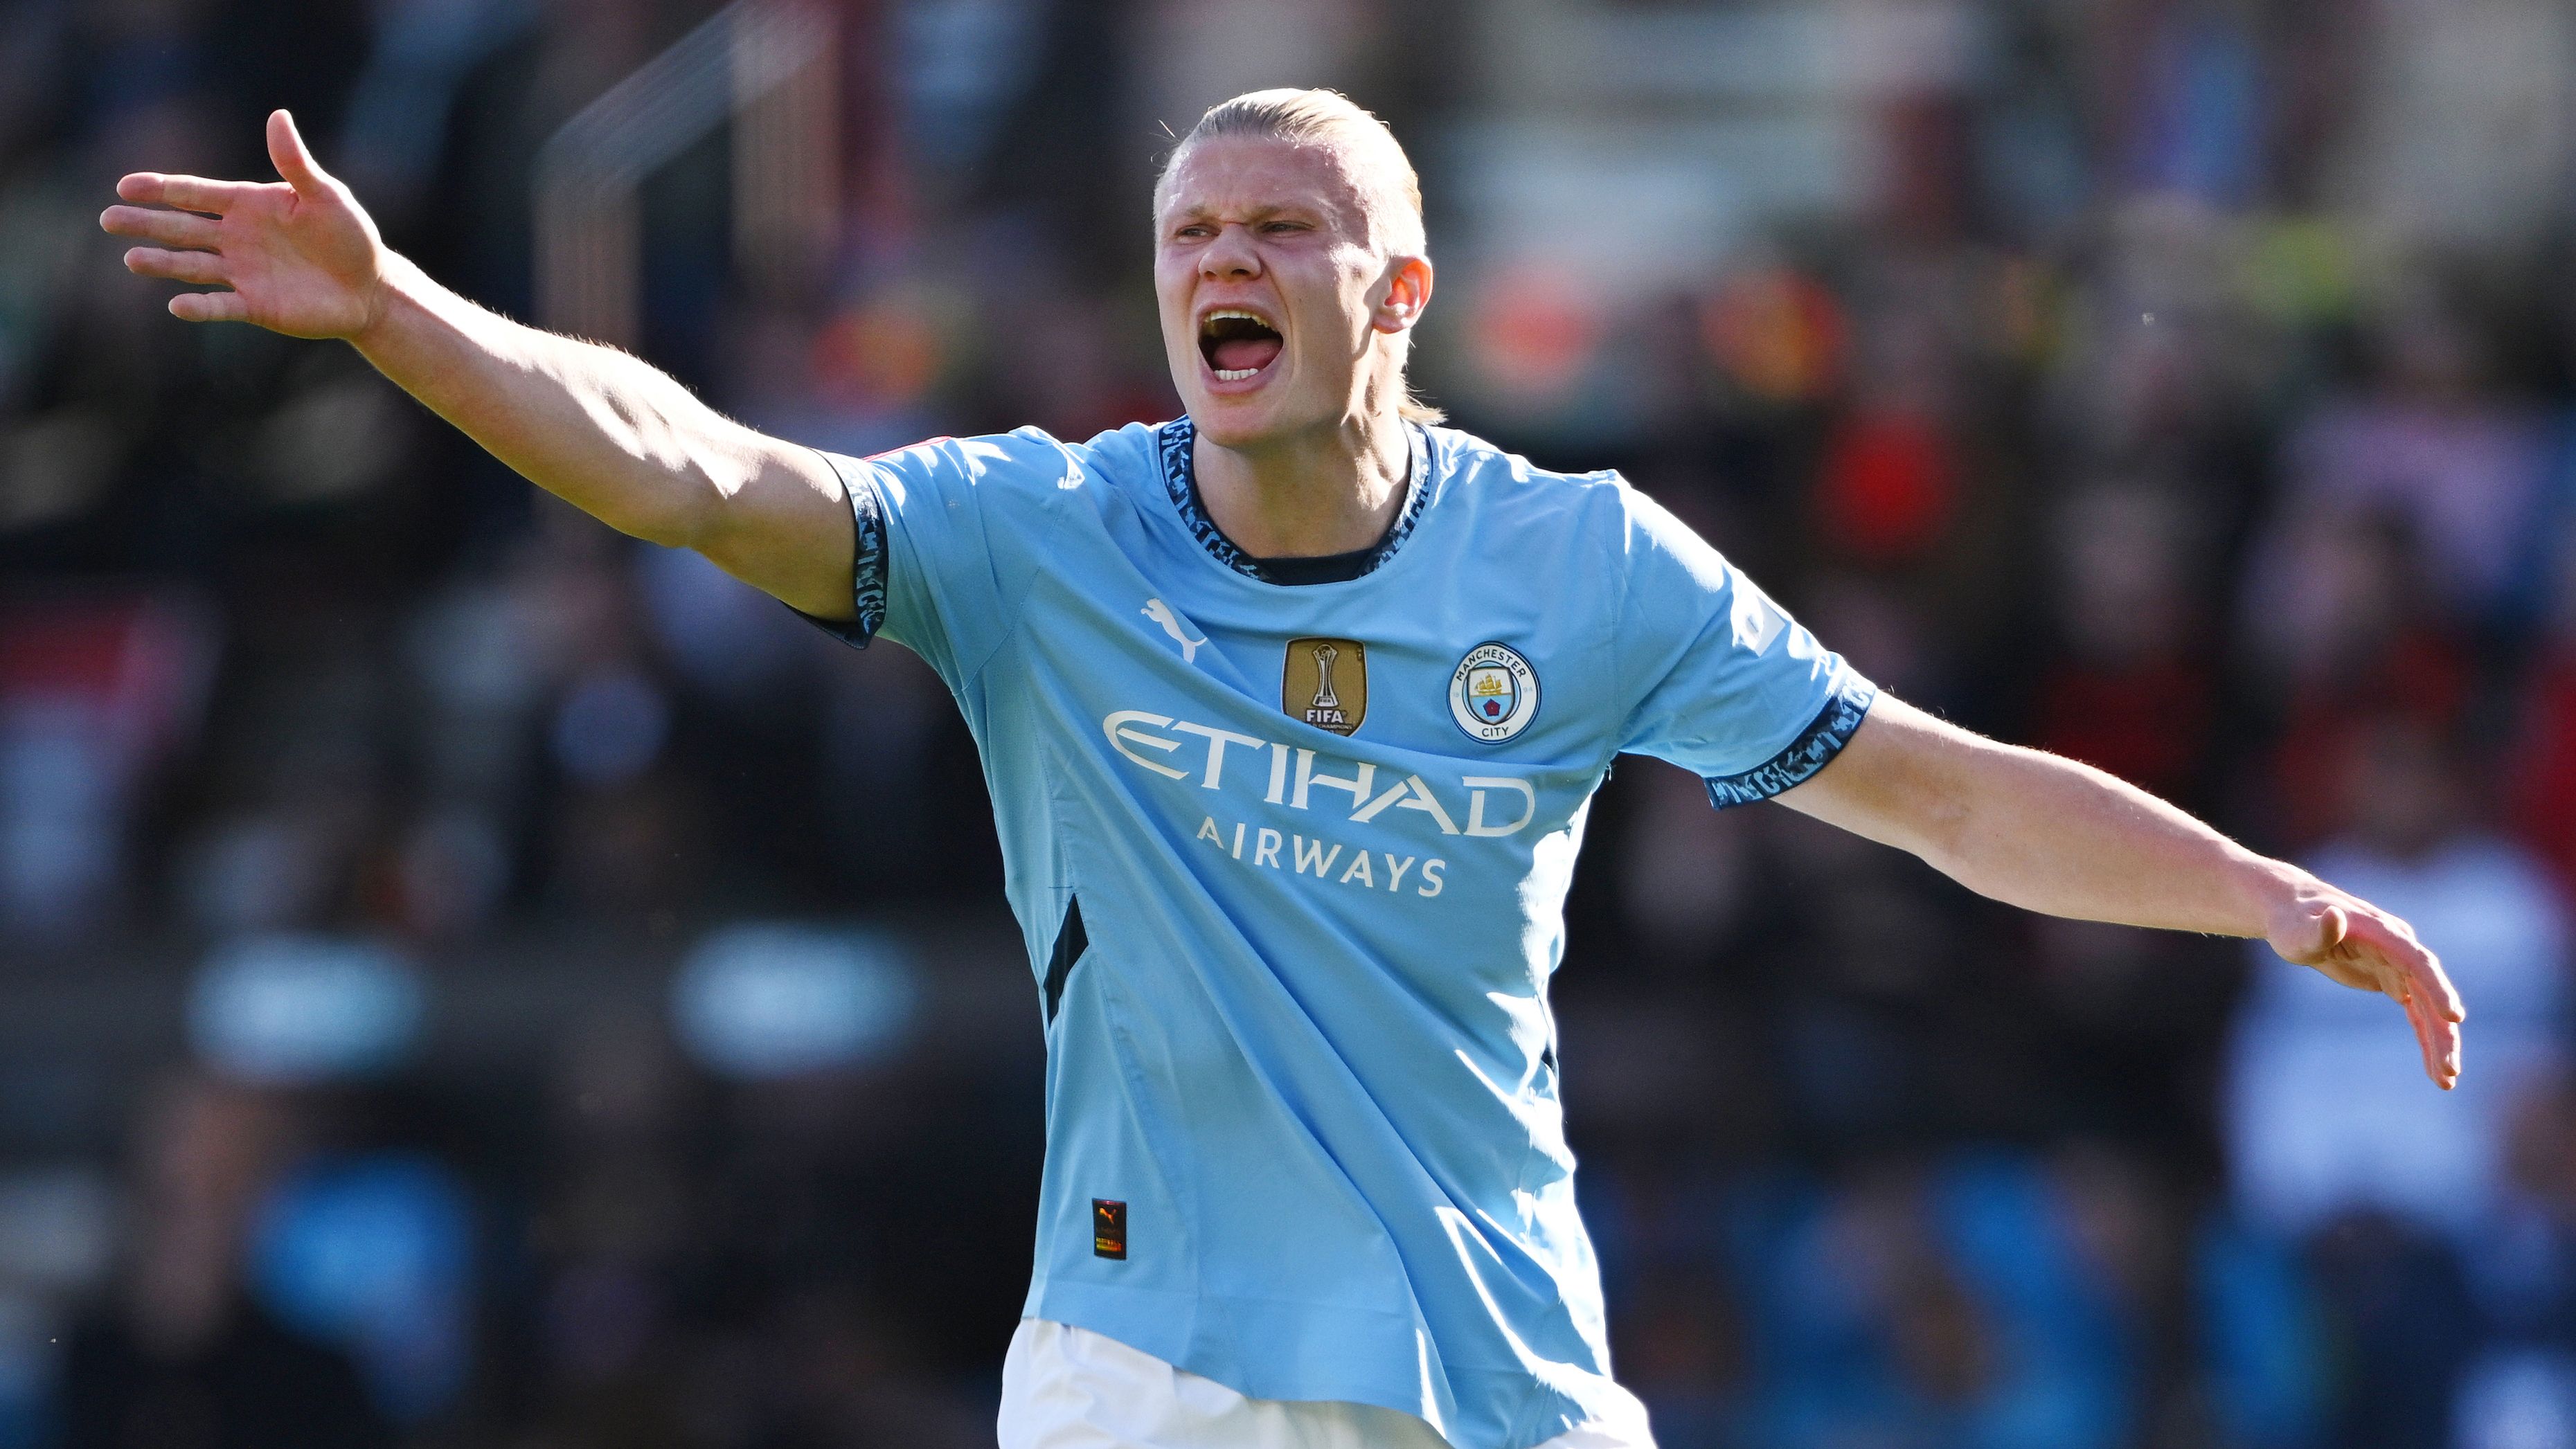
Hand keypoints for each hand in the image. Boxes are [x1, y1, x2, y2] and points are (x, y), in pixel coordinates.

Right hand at [101, 110, 386, 339]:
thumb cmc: (350, 236)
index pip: (195, 194)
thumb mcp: (326, 196)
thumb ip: (296, 163)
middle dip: (146, 223)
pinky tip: (177, 305)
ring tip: (132, 259)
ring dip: (163, 263)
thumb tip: (278, 116)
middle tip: (108, 219)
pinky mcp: (255, 305)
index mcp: (248, 205)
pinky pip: (221, 306)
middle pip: (182, 228)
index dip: (161, 189)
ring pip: (192, 266)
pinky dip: (200, 308)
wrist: (371, 287)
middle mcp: (236, 238)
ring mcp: (242, 272)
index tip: (125, 185)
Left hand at [2267, 881, 2465, 1088]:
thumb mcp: (2298, 931)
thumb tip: (2334, 916)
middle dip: (2443, 1030)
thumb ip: (2318, 930)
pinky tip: (2435, 1070)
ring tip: (2446, 1081)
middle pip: (2430, 993)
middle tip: (2451, 1069)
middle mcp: (2400, 949)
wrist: (2297, 915)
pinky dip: (2427, 1039)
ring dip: (2440, 1043)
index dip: (2437, 988)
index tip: (2454, 1017)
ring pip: (2429, 1009)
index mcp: (2384, 935)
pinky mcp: (2392, 982)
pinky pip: (2417, 1014)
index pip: (2418, 962)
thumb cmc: (2294, 922)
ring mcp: (2399, 967)